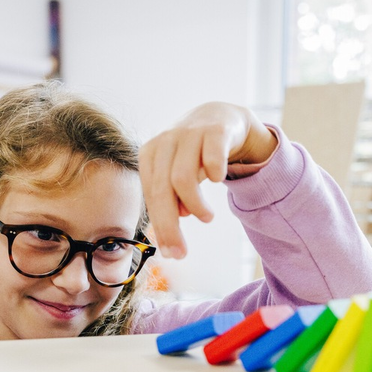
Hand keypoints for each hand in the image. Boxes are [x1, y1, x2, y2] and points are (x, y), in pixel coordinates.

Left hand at [139, 102, 276, 258]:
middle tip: (182, 251)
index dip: (160, 227)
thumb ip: (171, 200)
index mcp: (150, 155)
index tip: (171, 253)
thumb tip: (174, 228)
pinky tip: (218, 180)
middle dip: (170, 226)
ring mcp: (190, 134)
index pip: (151, 196)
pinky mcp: (215, 130)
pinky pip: (212, 155)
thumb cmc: (195, 154)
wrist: (221, 118)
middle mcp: (166, 142)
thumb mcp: (178, 175)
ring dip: (195, 205)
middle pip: (162, 190)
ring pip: (183, 177)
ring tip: (206, 218)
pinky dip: (215, 172)